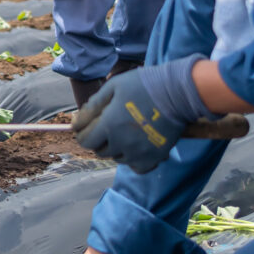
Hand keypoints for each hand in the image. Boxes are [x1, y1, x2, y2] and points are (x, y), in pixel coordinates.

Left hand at [69, 56, 206, 172]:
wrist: (177, 92)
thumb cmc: (142, 85)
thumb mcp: (113, 87)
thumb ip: (93, 105)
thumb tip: (76, 121)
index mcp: (108, 126)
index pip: (85, 141)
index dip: (83, 134)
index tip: (88, 127)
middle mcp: (121, 143)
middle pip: (100, 151)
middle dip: (99, 140)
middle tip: (108, 127)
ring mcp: (138, 153)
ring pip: (118, 158)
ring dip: (116, 149)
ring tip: (125, 133)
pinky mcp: (154, 157)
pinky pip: (137, 167)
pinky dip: (134, 160)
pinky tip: (137, 147)